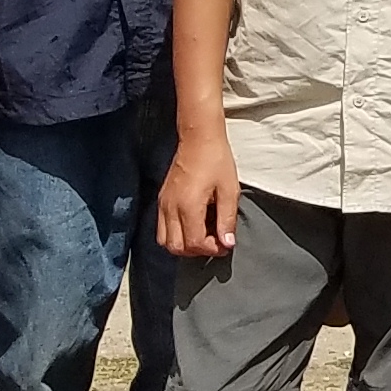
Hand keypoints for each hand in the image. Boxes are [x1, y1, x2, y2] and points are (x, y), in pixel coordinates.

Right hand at [156, 133, 240, 257]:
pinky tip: (192, 226)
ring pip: (165, 242)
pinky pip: (161, 229)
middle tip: (215, 242)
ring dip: (184, 246)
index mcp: (188, 206)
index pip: (195, 243)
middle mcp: (170, 208)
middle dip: (196, 251)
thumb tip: (227, 243)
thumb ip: (227, 219)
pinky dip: (175, 236)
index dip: (212, 249)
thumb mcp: (229, 190)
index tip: (225, 244)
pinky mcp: (161, 201)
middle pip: (176, 248)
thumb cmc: (216, 161)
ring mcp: (163, 205)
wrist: (198, 139)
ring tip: (203, 236)